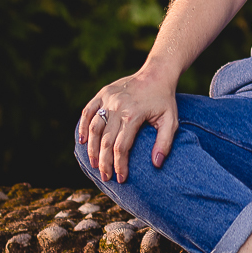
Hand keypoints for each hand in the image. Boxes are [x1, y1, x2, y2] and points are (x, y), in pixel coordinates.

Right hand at [78, 69, 178, 183]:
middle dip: (104, 162)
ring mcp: (108, 99)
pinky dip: (82, 127)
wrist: (157, 73)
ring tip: (94, 164)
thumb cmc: (165, 100)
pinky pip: (88, 111)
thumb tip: (156, 164)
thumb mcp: (171, 120)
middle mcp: (118, 107)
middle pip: (105, 140)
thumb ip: (165, 142)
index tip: (121, 178)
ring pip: (93, 128)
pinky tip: (81, 141)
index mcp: (134, 115)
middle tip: (105, 177)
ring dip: (91, 148)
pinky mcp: (103, 93)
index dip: (119, 165)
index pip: (121, 147)